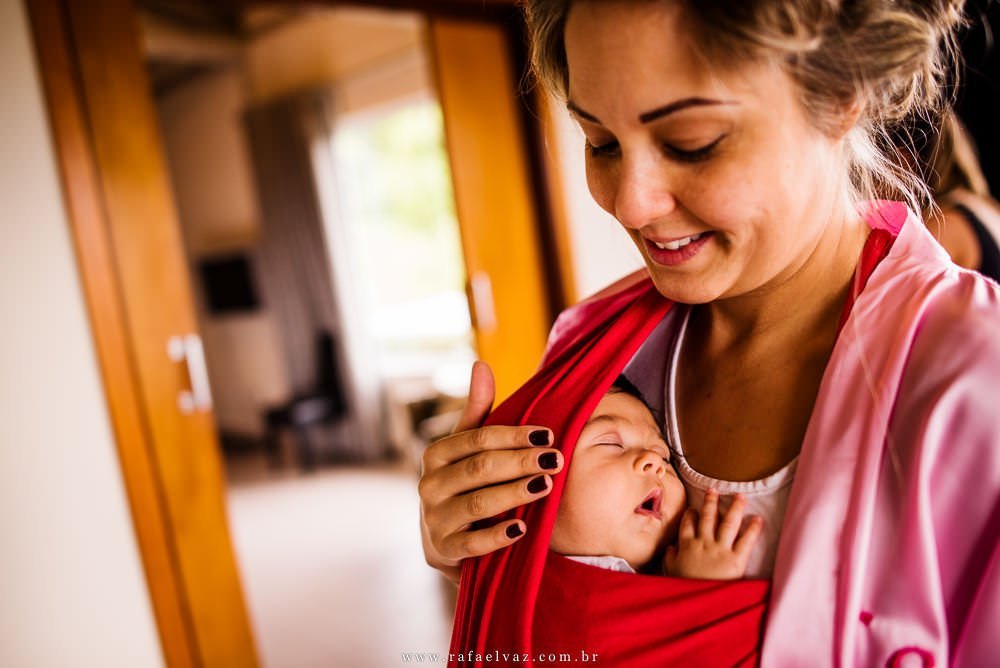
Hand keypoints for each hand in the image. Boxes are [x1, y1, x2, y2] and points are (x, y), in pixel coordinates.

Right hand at [418, 361, 562, 581]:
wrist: (445, 541)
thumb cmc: (464, 484)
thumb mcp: (467, 448)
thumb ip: (477, 410)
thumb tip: (481, 364)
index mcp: (435, 455)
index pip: (477, 439)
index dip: (513, 436)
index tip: (548, 434)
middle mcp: (428, 485)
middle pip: (480, 468)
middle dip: (520, 462)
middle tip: (555, 458)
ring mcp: (434, 519)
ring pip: (479, 502)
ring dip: (515, 492)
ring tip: (546, 484)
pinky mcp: (444, 551)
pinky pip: (473, 543)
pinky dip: (499, 535)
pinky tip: (524, 528)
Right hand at [662, 489, 762, 579]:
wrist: (699, 602)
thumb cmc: (684, 588)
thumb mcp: (671, 572)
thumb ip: (670, 558)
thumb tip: (670, 548)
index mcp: (687, 546)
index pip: (688, 524)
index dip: (691, 514)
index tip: (693, 509)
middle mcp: (704, 542)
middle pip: (708, 517)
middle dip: (711, 502)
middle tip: (714, 490)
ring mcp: (720, 549)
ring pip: (728, 523)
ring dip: (734, 508)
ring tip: (740, 496)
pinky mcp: (736, 559)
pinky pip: (746, 540)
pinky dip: (753, 529)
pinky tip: (757, 519)